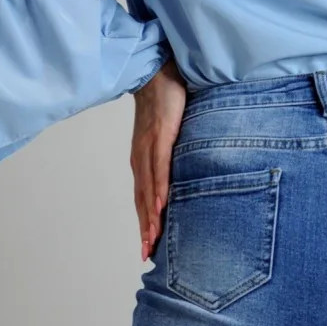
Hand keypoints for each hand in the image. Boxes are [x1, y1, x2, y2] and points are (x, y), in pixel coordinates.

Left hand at [131, 57, 188, 260]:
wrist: (157, 71)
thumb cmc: (165, 103)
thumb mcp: (168, 134)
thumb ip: (173, 154)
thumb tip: (185, 173)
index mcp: (143, 160)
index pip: (143, 198)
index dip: (145, 224)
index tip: (147, 247)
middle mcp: (141, 158)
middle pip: (142, 201)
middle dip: (144, 229)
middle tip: (147, 254)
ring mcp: (149, 148)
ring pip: (148, 189)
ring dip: (150, 216)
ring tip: (152, 239)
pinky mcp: (160, 137)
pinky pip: (159, 167)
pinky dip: (158, 188)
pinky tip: (160, 205)